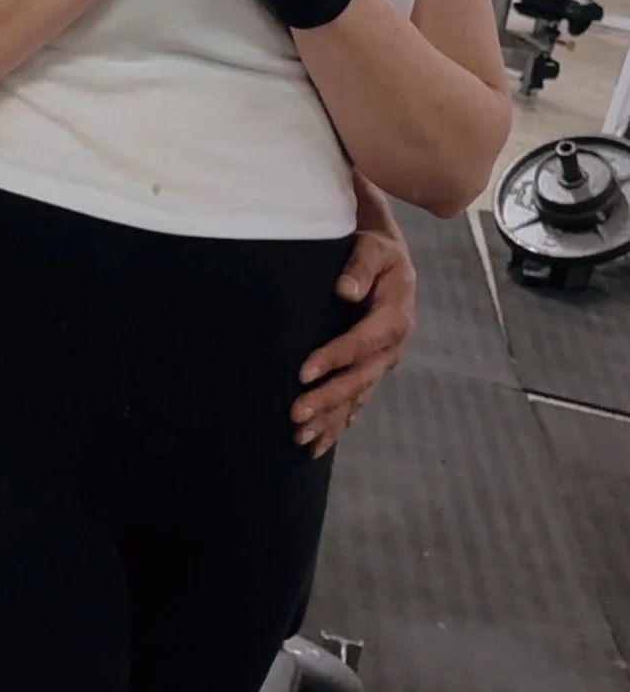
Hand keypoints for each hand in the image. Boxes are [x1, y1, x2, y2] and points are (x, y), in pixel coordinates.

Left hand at [291, 220, 416, 457]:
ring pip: (357, 397)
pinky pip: (356, 402)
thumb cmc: (376, 251)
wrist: (388, 263)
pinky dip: (338, 424)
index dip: (335, 357)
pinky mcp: (371, 372)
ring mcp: (382, 363)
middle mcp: (391, 346)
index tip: (304, 372)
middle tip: (296, 414)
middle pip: (360, 378)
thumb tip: (346, 289)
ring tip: (301, 438)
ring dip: (330, 419)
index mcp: (395, 317)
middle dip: (328, 399)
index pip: (363, 342)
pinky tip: (318, 444)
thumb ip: (361, 266)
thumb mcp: (373, 247)